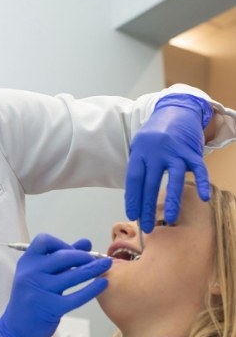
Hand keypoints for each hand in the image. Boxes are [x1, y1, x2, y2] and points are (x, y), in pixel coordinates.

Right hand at [0, 233, 111, 336]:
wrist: (16, 328)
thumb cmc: (31, 298)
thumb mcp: (39, 274)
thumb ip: (61, 257)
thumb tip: (86, 243)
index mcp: (27, 262)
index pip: (44, 241)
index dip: (62, 243)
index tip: (73, 250)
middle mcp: (31, 273)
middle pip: (62, 256)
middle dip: (83, 256)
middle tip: (95, 259)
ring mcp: (40, 291)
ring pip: (72, 275)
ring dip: (92, 269)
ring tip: (106, 266)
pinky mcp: (51, 308)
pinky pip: (77, 296)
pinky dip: (92, 289)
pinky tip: (102, 284)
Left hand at [125, 93, 212, 232]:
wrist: (176, 110)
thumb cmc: (155, 135)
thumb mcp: (140, 147)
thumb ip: (139, 168)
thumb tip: (135, 197)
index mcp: (140, 152)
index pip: (134, 179)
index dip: (133, 198)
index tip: (132, 215)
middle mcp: (157, 151)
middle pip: (151, 183)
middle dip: (148, 207)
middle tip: (147, 226)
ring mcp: (176, 151)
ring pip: (174, 178)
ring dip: (172, 199)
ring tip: (169, 218)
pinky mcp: (192, 151)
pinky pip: (199, 168)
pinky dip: (202, 182)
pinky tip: (204, 197)